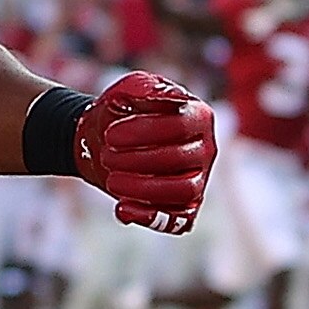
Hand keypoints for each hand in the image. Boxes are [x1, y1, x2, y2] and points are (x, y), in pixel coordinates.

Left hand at [73, 70, 215, 232]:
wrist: (103, 140)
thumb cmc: (122, 112)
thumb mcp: (127, 90)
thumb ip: (144, 88)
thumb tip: (167, 95)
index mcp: (199, 116)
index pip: (180, 126)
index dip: (144, 132)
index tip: (110, 134)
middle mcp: (206, 149)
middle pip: (180, 159)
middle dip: (137, 159)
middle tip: (106, 156)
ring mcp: (198, 179)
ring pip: (183, 190)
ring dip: (143, 188)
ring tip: (111, 180)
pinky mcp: (185, 208)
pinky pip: (178, 220)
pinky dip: (149, 217)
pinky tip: (121, 209)